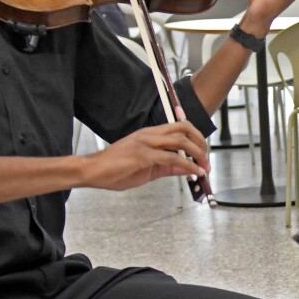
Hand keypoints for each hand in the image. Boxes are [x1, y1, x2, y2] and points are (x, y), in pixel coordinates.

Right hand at [78, 121, 208, 191]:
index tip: (204, 151)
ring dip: (197, 154)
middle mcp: (149, 135)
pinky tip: (194, 172)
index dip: (195, 136)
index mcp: (149, 134)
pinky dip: (187, 165)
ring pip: (180, 141)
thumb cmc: (115, 169)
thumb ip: (168, 166)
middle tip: (207, 158)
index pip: (179, 127)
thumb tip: (187, 168)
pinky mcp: (141, 155)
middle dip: (200, 142)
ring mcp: (145, 143)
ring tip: (204, 167)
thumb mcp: (148, 169)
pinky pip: (170, 158)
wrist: (91, 171)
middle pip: (183, 129)